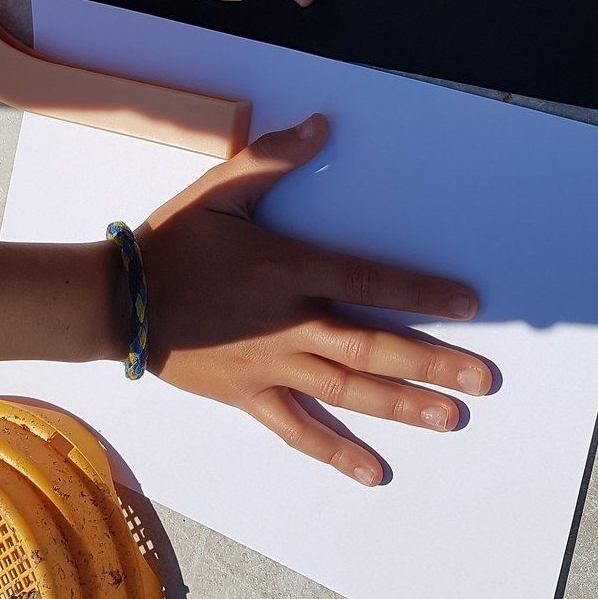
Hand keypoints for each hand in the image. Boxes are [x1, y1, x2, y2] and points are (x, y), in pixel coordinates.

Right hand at [134, 114, 492, 485]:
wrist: (116, 301)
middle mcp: (289, 323)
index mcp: (288, 269)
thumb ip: (273, 159)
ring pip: (347, 391)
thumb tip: (322, 126)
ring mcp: (271, 365)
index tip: (468, 305)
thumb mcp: (219, 188)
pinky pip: (298, 430)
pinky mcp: (249, 395)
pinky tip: (373, 472)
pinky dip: (335, 453)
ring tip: (450, 419)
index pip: (368, 281)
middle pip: (371, 347)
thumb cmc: (172, 241)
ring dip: (400, 405)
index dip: (420, 293)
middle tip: (482, 381)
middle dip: (431, 362)